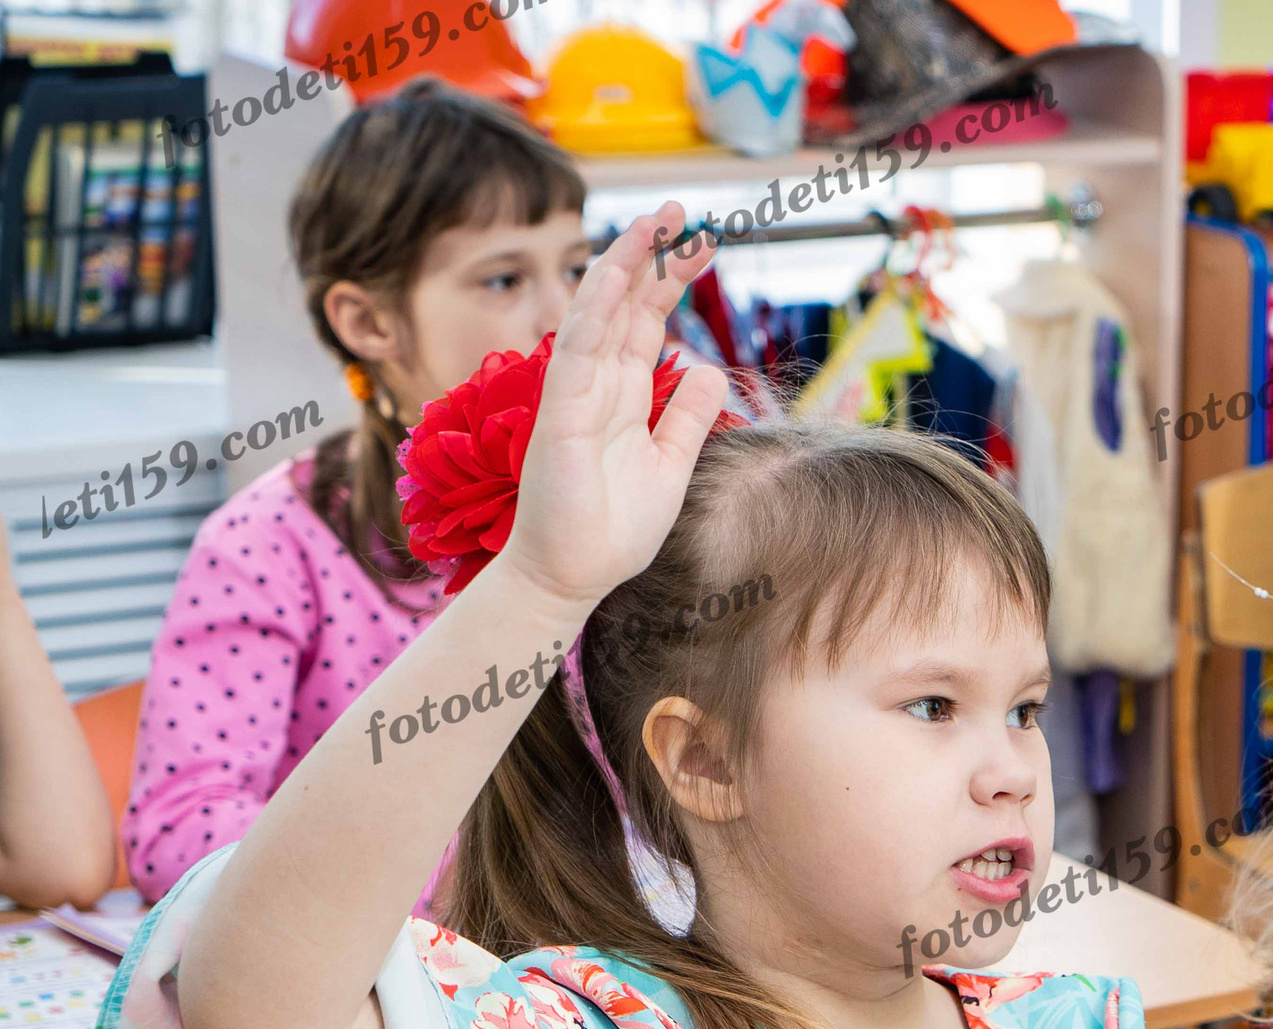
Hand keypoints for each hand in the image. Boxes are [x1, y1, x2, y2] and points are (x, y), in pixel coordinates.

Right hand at [488, 201, 729, 609]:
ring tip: (654, 221)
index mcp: (625, 396)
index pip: (649, 322)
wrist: (573, 576)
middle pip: (628, 305)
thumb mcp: (670, 463)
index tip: (703, 243)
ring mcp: (575, 395)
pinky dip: (595, 312)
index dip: (672, 281)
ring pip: (598, 314)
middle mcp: (598, 385)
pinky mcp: (560, 415)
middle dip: (653, 255)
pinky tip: (616, 275)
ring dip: (624, 265)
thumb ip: (689, 416)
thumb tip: (712, 368)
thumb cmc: (613, 528)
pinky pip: (577, 351)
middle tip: (683, 209)